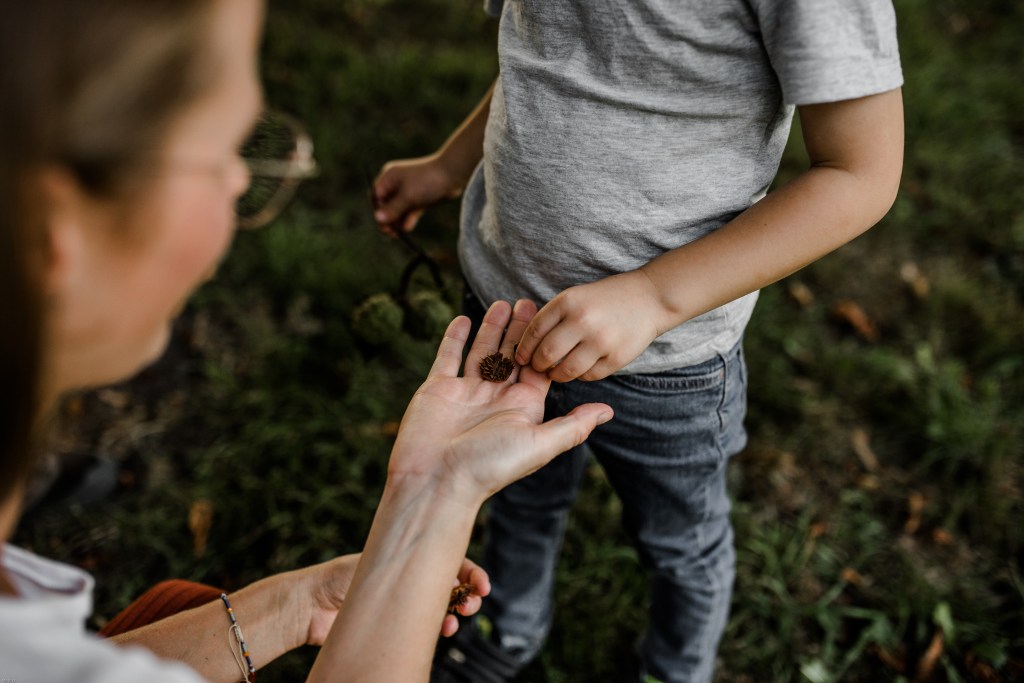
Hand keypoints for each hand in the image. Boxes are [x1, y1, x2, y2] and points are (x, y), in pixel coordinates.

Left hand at [301, 554, 490, 645]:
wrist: (312, 607)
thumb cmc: (339, 576)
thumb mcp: (376, 561)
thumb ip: (404, 558)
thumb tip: (441, 559)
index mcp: (410, 555)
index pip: (449, 560)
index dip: (471, 572)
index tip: (483, 586)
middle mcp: (411, 577)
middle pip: (452, 583)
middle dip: (470, 593)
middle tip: (474, 602)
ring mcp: (406, 603)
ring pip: (443, 606)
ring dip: (457, 612)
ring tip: (457, 620)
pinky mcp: (398, 625)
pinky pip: (428, 627)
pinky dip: (440, 627)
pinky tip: (444, 631)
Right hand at [372, 154, 461, 236]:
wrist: (452, 175)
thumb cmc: (427, 181)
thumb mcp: (408, 196)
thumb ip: (392, 209)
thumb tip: (377, 219)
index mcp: (389, 177)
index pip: (376, 197)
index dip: (377, 210)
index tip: (382, 223)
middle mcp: (396, 184)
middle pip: (386, 205)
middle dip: (388, 219)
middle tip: (390, 233)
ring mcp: (408, 192)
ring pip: (398, 210)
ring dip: (398, 222)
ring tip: (399, 234)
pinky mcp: (419, 199)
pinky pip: (409, 211)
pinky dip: (408, 220)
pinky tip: (407, 228)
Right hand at [388, 299, 613, 507]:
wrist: (437, 480)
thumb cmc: (490, 466)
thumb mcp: (540, 444)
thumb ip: (573, 425)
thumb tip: (609, 411)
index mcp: (521, 407)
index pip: (538, 367)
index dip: (547, 344)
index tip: (554, 318)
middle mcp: (495, 398)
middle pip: (512, 355)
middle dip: (520, 330)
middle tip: (528, 301)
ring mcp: (465, 392)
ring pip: (482, 352)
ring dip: (492, 328)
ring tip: (502, 303)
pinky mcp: (438, 389)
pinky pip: (447, 357)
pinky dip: (454, 338)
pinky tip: (463, 319)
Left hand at [515, 271, 669, 381]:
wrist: (649, 298)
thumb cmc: (604, 299)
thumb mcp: (575, 297)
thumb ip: (552, 318)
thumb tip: (527, 347)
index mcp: (568, 302)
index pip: (534, 331)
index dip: (523, 348)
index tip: (520, 358)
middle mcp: (583, 320)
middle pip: (546, 354)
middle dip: (537, 365)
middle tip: (538, 367)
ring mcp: (601, 341)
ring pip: (566, 371)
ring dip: (557, 375)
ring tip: (556, 371)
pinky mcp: (617, 357)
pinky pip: (588, 376)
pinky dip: (580, 375)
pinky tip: (580, 368)